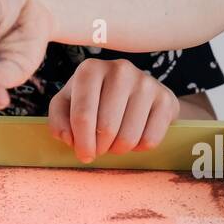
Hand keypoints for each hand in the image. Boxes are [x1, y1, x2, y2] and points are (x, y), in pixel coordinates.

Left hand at [48, 58, 178, 163]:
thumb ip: (58, 120)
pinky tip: (134, 135)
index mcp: (90, 69)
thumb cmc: (93, 98)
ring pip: (128, 137)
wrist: (134, 90)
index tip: (83, 154)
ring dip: (119, 149)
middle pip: (106, 129)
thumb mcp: (67, 103)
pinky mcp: (166, 98)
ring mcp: (146, 82)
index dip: (81, 143)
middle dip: (100, 147)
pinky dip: (140, 147)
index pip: (83, 115)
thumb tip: (68, 139)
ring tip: (115, 141)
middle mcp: (120, 70)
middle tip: (100, 147)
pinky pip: (150, 139)